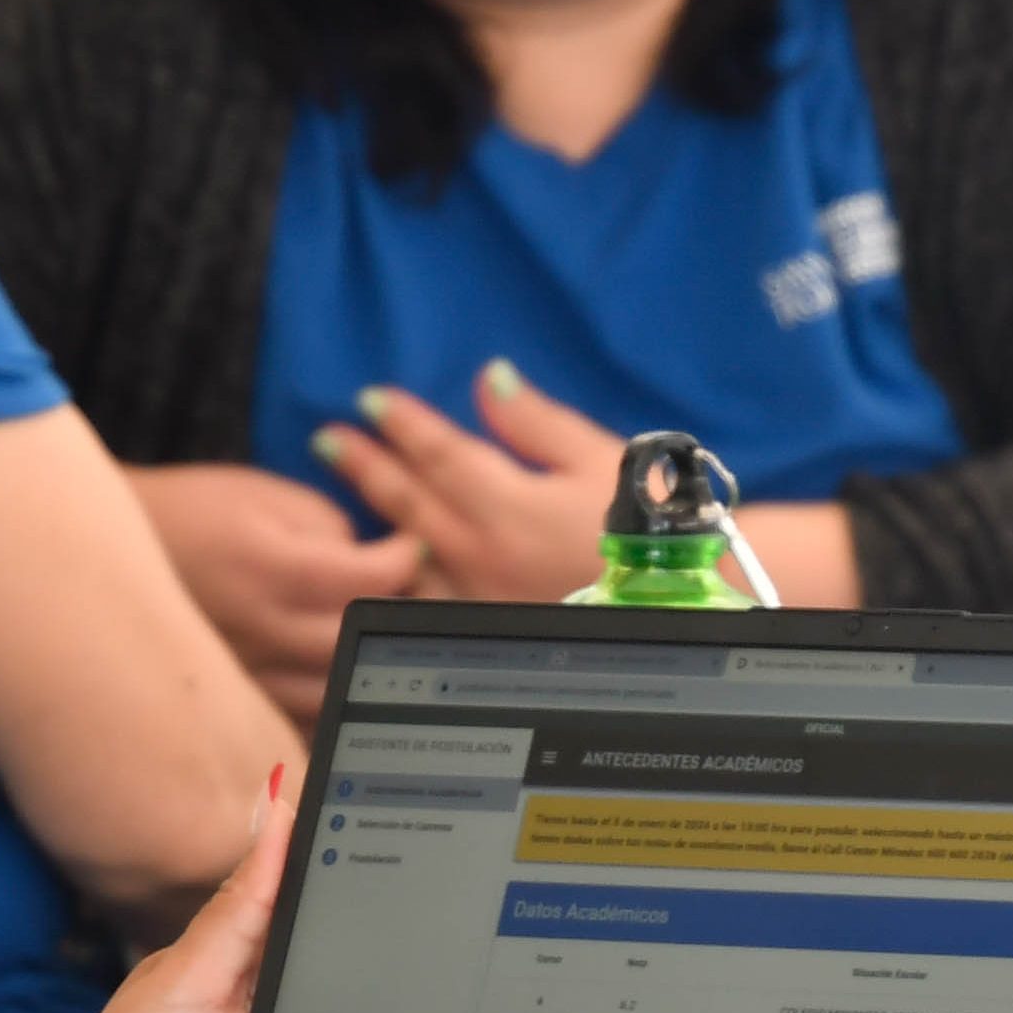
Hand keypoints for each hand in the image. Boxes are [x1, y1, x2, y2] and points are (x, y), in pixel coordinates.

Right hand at [130, 463, 420, 722]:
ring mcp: (244, 674)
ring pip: (334, 692)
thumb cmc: (195, 514)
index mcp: (267, 568)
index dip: (403, 559)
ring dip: (366, 663)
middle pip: (357, 640)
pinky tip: (341, 673)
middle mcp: (256, 630)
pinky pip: (299, 720)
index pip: (366, 578)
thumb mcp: (266, 496)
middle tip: (402, 591)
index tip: (410, 546)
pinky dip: (330, 702)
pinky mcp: (234, 700)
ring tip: (373, 631)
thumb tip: (379, 569)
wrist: (108, 555)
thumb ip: (331, 528)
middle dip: (392, 613)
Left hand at [312, 359, 633, 603]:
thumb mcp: (599, 459)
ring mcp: (476, 600)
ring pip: (403, 558)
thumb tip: (489, 378)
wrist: (683, 605)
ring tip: (337, 500)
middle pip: (408, 501)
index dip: (403, 423)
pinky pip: (422, 607)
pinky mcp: (483, 634)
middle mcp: (480, 554)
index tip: (371, 399)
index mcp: (507, 504)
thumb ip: (534, 422)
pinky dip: (392, 583)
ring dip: (368, 522)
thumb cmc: (649, 524)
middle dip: (366, 465)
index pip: (439, 453)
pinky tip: (372, 569)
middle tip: (328, 438)